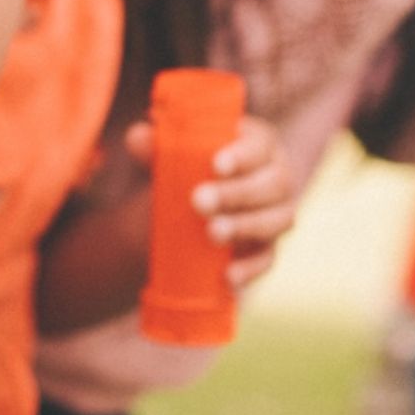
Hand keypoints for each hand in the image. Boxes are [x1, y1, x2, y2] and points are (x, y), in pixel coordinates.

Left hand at [121, 114, 296, 292]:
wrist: (188, 211)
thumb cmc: (186, 170)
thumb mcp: (168, 156)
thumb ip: (154, 146)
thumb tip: (138, 138)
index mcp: (257, 145)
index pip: (261, 144)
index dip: (242, 154)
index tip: (216, 164)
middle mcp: (276, 176)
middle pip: (274, 183)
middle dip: (237, 193)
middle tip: (198, 200)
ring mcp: (276, 213)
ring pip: (277, 220)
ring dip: (245, 227)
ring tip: (212, 233)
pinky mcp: (267, 247)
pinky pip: (267, 259)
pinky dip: (251, 268)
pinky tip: (229, 275)